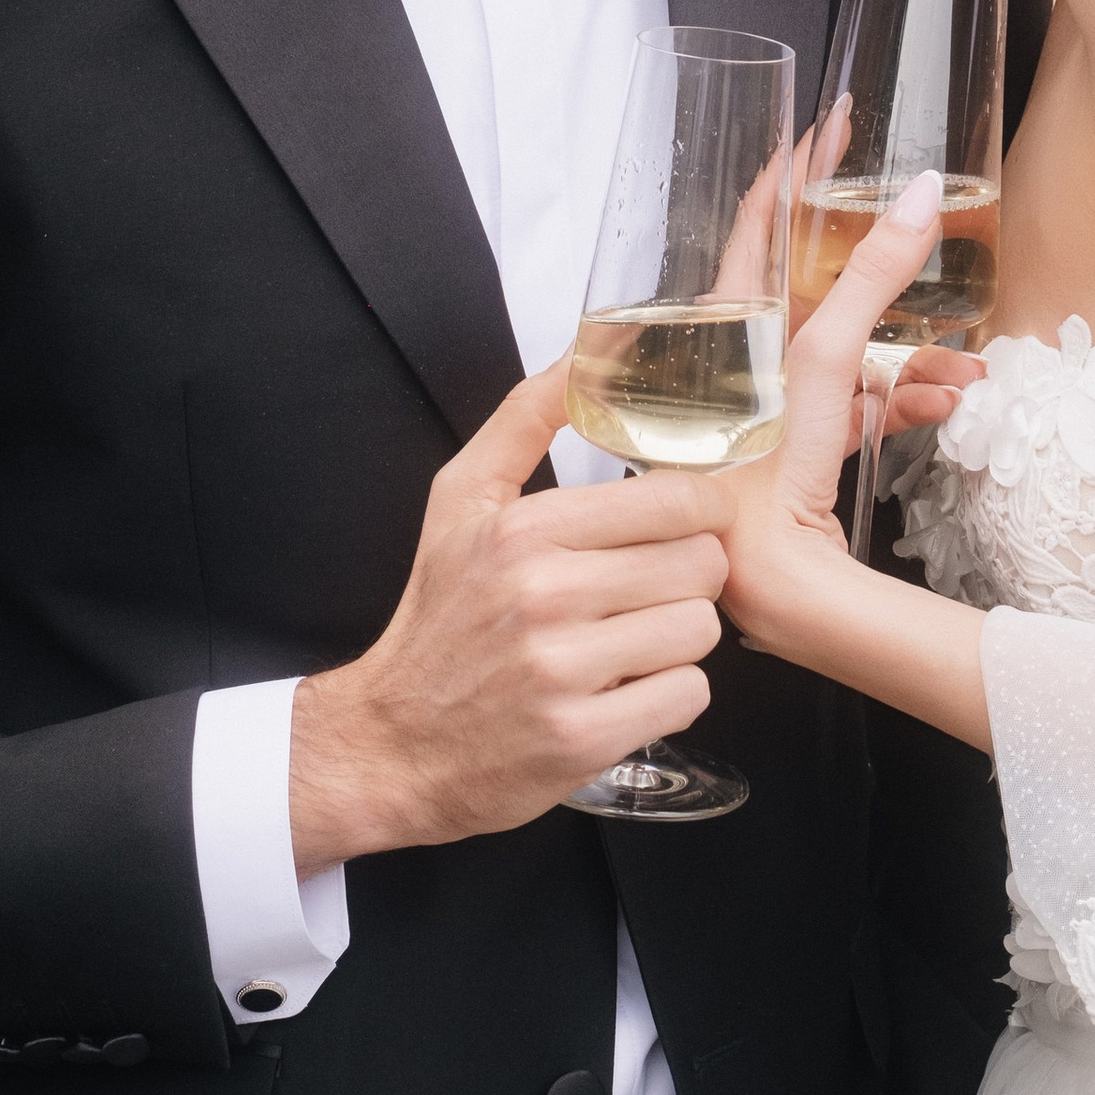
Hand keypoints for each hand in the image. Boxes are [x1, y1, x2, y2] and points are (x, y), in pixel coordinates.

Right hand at [288, 363, 729, 870]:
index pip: (677, 498)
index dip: (699, 510)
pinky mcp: (583, 739)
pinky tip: (625, 689)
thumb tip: (585, 350)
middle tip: (649, 589)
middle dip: (688, 575)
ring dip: (678, 637)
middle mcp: (543, 596)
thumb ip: (526, 418)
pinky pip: (687, 695)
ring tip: (631, 640)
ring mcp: (563, 672)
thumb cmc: (439, 618)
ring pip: (699, 629)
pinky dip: (667, 695)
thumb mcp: (460, 501)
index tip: (683, 525)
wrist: (393, 744)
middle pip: (701, 563)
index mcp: (522, 529)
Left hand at [725, 175, 964, 640]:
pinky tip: (948, 407)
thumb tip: (918, 194)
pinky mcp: (804, 450)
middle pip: (818, 284)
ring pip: (855, 351)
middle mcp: (745, 358)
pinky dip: (907, 401)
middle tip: (920, 225)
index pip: (757, 219)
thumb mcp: (823, 360)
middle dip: (884, 270)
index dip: (794, 167)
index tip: (831, 126)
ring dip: (914, 355)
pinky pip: (864, 406)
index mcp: (727, 323)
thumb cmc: (761, 479)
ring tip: (965, 367)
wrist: (766, 585)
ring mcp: (778, 404)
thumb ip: (870, 277)